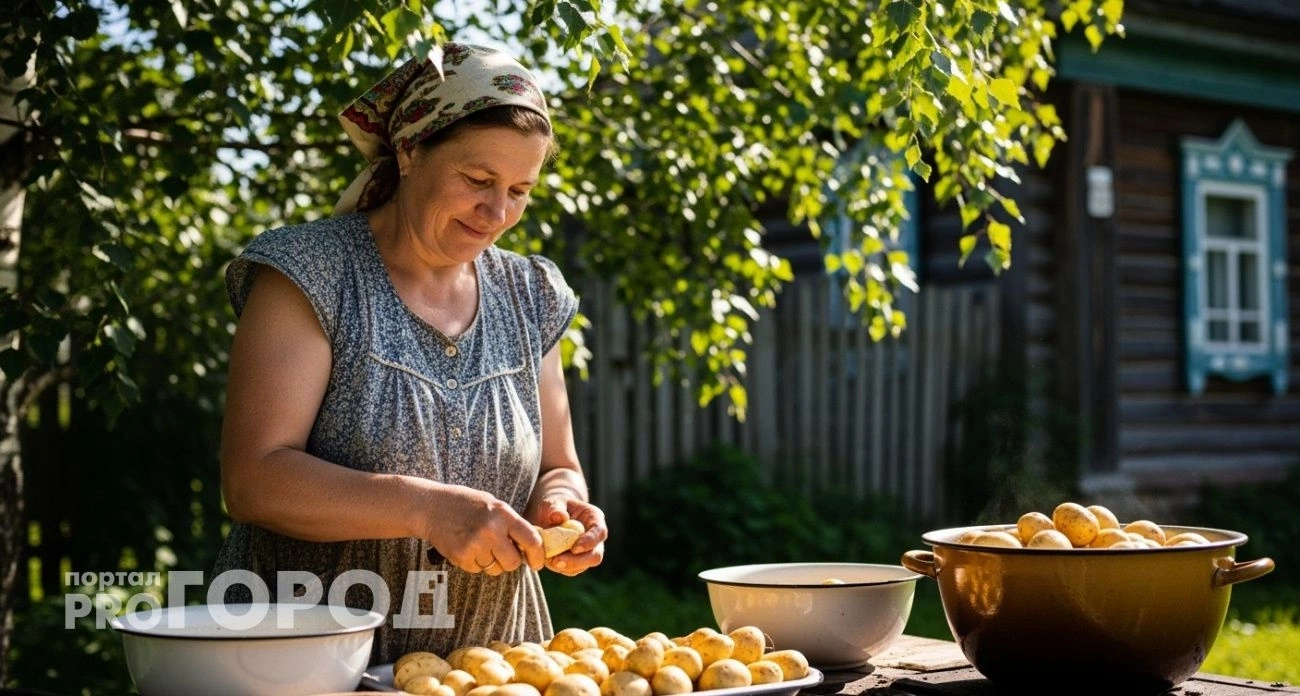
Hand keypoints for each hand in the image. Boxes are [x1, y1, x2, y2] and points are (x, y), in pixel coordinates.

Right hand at [423, 484, 544, 575]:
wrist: (432, 506)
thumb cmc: (467, 504)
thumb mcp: (494, 506)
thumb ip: (512, 524)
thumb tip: (533, 546)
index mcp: (503, 514)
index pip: (532, 540)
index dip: (538, 556)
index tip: (536, 563)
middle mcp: (491, 530)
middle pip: (513, 562)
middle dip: (509, 561)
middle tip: (500, 552)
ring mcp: (475, 544)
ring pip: (494, 569)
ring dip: (490, 562)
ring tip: (478, 543)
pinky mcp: (461, 556)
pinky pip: (477, 570)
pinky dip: (474, 562)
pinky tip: (466, 546)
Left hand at [531, 497, 607, 575]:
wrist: (549, 515)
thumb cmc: (554, 505)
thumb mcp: (553, 501)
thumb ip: (555, 507)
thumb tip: (559, 517)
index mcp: (594, 519)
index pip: (599, 532)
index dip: (590, 542)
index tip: (574, 548)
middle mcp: (595, 537)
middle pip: (595, 555)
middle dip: (577, 562)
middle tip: (557, 561)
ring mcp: (587, 551)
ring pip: (583, 566)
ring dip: (565, 566)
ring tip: (547, 559)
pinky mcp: (577, 560)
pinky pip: (571, 570)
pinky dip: (559, 567)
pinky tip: (547, 560)